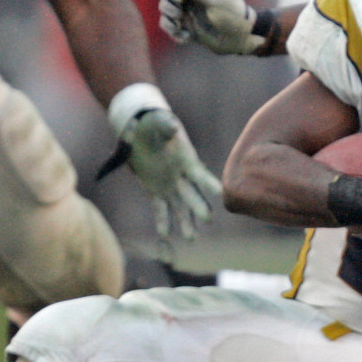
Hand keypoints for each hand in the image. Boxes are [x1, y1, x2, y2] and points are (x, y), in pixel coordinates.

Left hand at [104, 84, 220, 240]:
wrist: (141, 130)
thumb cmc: (153, 123)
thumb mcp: (158, 122)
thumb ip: (165, 126)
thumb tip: (172, 128)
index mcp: (186, 160)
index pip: (199, 174)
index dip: (209, 183)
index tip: (220, 192)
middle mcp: (181, 176)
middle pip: (192, 195)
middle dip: (199, 207)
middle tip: (207, 220)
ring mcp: (169, 185)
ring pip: (180, 207)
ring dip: (185, 222)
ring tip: (191, 239)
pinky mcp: (155, 190)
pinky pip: (160, 208)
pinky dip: (162, 220)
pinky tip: (165, 234)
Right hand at [159, 0, 266, 54]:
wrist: (244, 37)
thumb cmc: (236, 16)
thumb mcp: (219, 3)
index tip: (181, 0)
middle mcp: (192, 0)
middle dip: (168, 7)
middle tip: (179, 16)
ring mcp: (190, 15)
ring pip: (166, 14)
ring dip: (168, 22)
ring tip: (179, 29)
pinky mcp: (190, 29)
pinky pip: (173, 30)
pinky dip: (175, 34)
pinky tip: (188, 38)